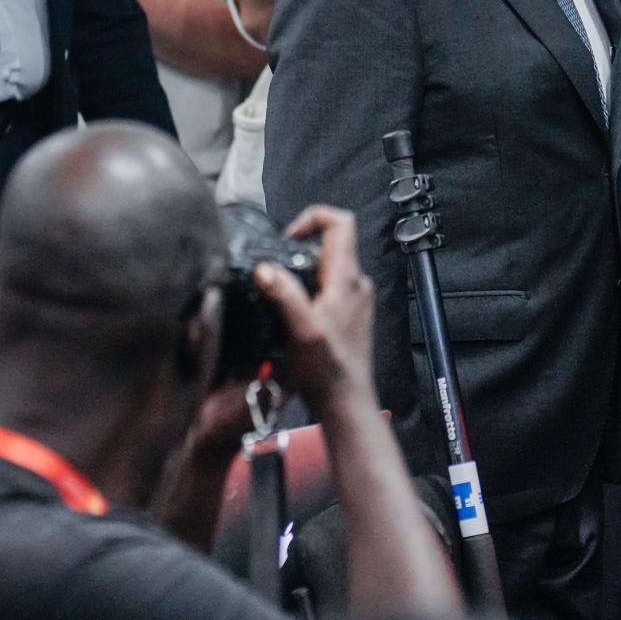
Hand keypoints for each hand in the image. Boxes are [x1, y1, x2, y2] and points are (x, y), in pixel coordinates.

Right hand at [254, 205, 374, 410]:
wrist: (345, 402)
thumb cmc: (327, 370)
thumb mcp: (301, 329)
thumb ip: (284, 295)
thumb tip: (264, 268)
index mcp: (348, 278)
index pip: (341, 222)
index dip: (312, 218)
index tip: (287, 238)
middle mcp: (356, 283)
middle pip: (331, 243)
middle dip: (300, 248)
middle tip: (276, 269)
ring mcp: (354, 299)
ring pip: (327, 266)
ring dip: (302, 271)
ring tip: (279, 293)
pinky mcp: (348, 314)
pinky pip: (327, 287)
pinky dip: (308, 289)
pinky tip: (290, 312)